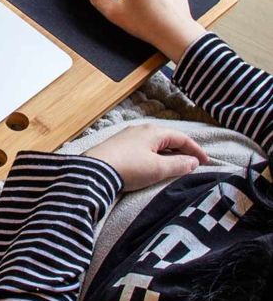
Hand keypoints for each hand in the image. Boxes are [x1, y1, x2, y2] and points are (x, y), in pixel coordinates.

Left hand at [84, 124, 208, 191]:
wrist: (94, 171)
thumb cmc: (128, 168)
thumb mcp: (158, 169)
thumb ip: (179, 164)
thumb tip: (193, 162)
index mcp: (153, 131)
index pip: (181, 137)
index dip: (195, 149)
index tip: (206, 162)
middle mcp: (140, 129)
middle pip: (168, 138)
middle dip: (182, 150)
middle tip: (193, 164)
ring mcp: (127, 136)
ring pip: (154, 143)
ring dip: (168, 153)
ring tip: (176, 166)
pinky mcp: (117, 146)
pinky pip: (143, 148)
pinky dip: (154, 155)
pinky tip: (153, 165)